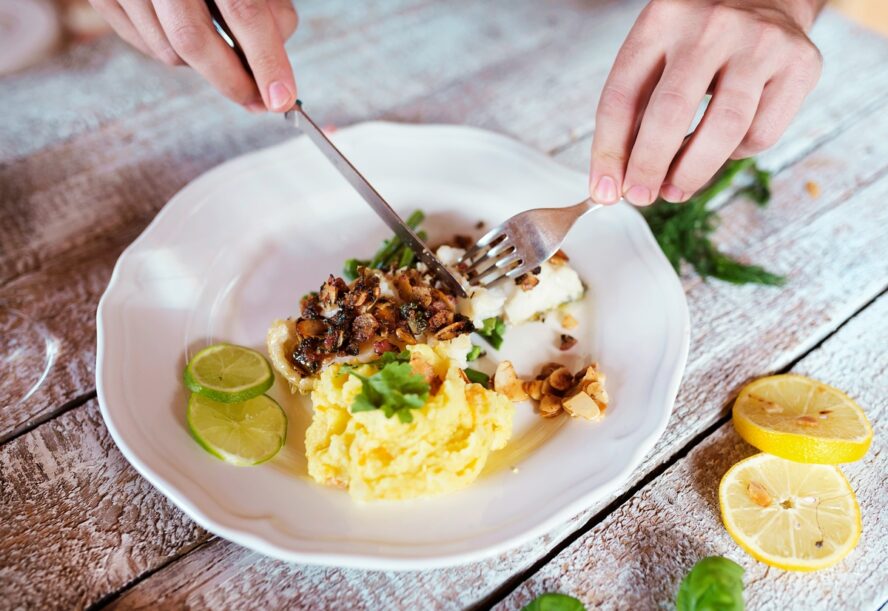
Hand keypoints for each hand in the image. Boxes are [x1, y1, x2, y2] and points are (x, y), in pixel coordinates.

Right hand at [90, 0, 298, 111]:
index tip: (282, 99)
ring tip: (224, 52)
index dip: (267, 61)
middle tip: (258, 101)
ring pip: (168, 51)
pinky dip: (174, 53)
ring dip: (204, 66)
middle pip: (193, 40)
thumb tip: (274, 60)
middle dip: (231, 81)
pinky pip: (144, 45)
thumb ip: (269, 6)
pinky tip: (189, 35)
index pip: (244, 11)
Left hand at [589, 0, 822, 204]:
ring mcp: (760, 42)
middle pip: (670, 114)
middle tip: (640, 196)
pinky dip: (736, 155)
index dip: (608, 153)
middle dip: (648, 167)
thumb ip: (635, 111)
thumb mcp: (657, 54)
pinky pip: (761, 133)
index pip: (622, 97)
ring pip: (723, 130)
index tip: (604, 190)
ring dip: (692, 173)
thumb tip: (618, 182)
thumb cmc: (700, 38)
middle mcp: (711, 25)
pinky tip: (724, 146)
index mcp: (662, 19)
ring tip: (675, 189)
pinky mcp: (800, 64)